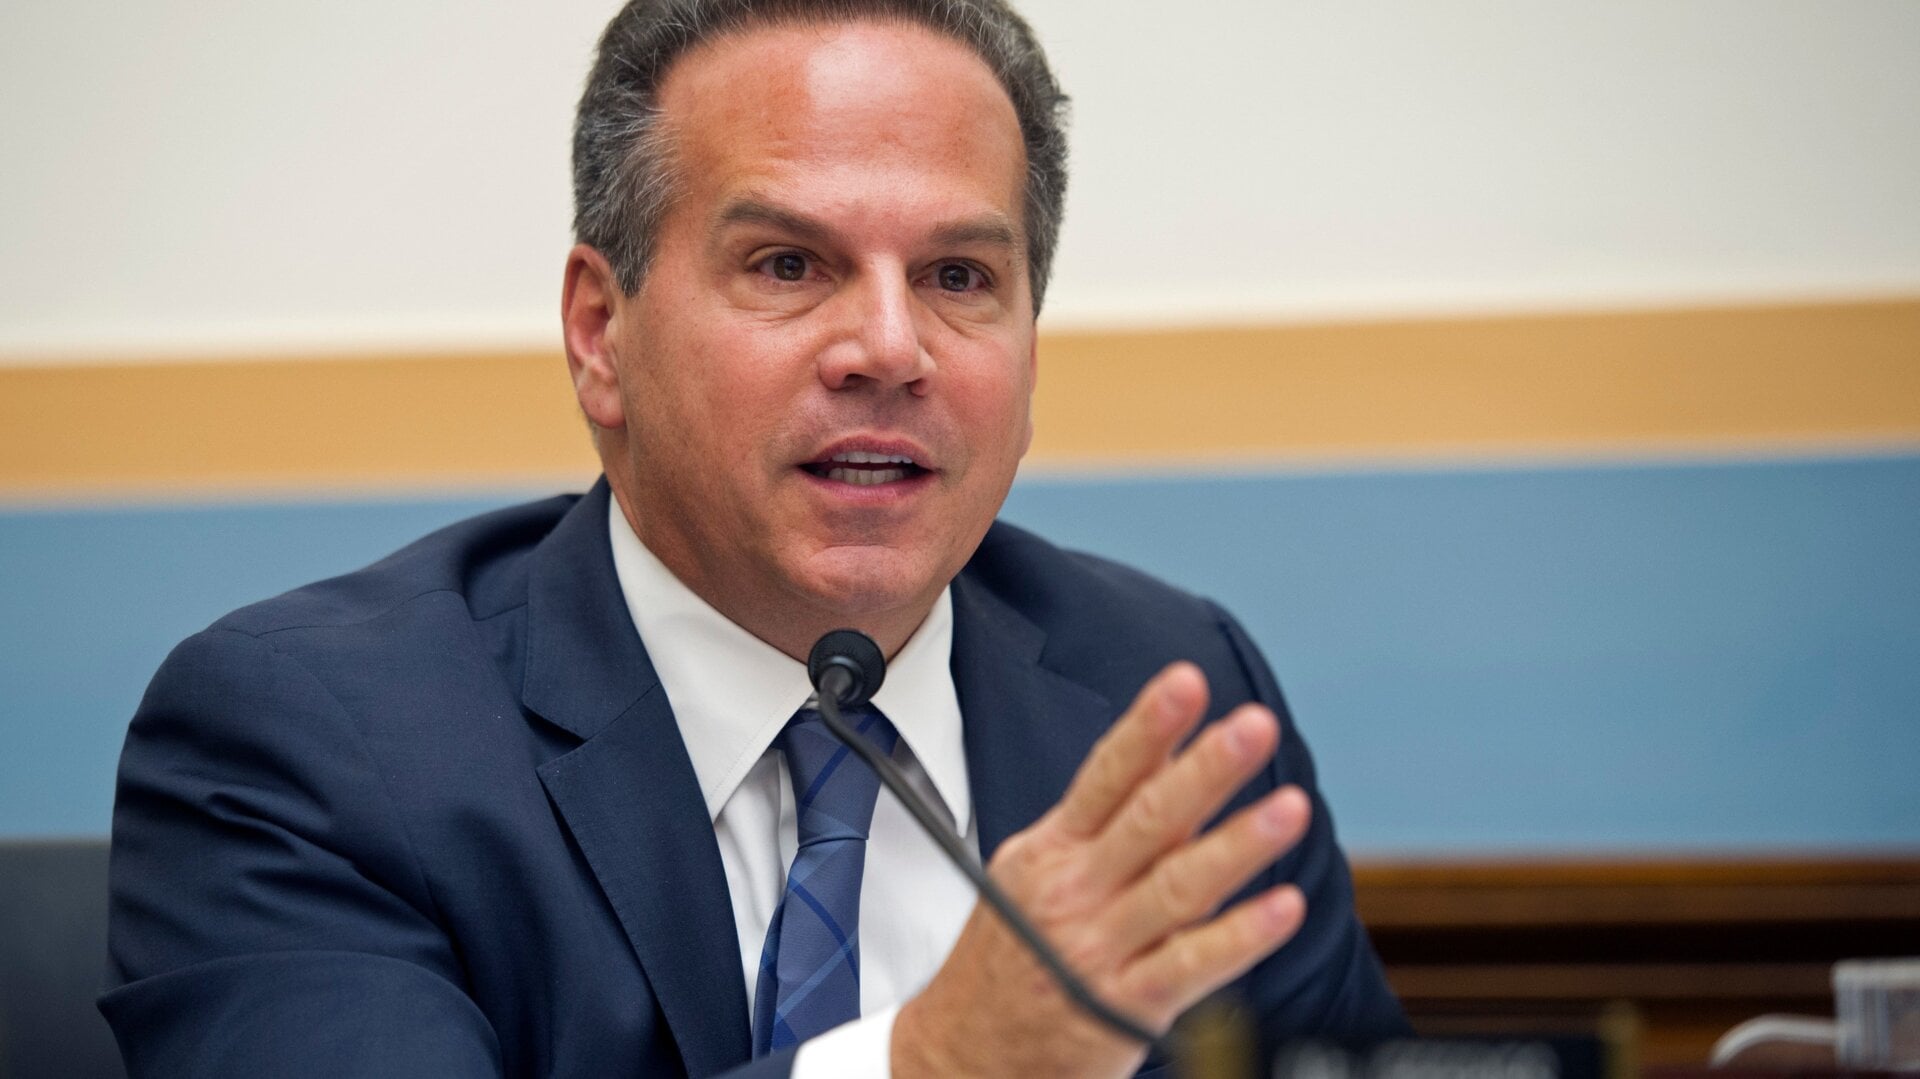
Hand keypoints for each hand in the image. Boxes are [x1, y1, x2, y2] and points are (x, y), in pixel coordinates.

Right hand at [892, 662, 1311, 1078]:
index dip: (1148, 727)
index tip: (1186, 682)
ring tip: (1291, 808)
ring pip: (1178, 887)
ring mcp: (1098, 949)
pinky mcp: (1125, 1006)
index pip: (1106, 774)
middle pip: (1148, 819)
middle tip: (1254, 727)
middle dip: (1205, 769)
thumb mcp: (1038, 872)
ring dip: (1239, 844)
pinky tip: (1282, 906)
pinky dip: (1241, 936)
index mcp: (1051, 850)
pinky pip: (1192, 964)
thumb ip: (1109, 818)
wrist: (964, 1052)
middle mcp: (1073, 892)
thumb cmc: (1011, 954)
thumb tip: (1172, 751)